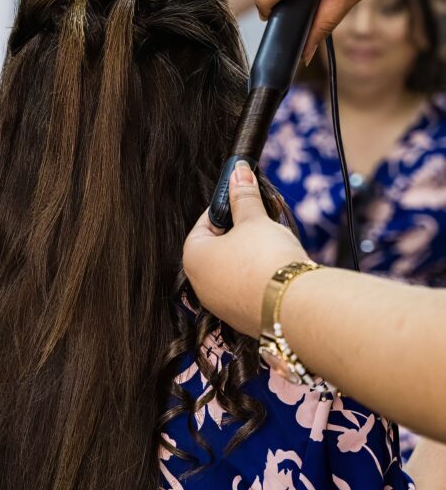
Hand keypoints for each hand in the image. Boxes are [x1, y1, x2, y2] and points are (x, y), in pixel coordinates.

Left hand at [183, 163, 308, 336]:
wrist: (294, 307)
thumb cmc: (266, 258)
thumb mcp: (255, 220)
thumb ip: (244, 196)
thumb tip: (238, 171)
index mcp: (193, 258)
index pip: (204, 224)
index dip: (225, 208)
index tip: (242, 199)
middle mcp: (200, 285)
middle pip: (217, 248)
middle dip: (239, 232)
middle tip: (260, 220)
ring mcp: (220, 305)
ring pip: (232, 270)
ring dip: (249, 255)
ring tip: (272, 244)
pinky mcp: (241, 318)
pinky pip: (245, 289)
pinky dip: (257, 277)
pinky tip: (276, 269)